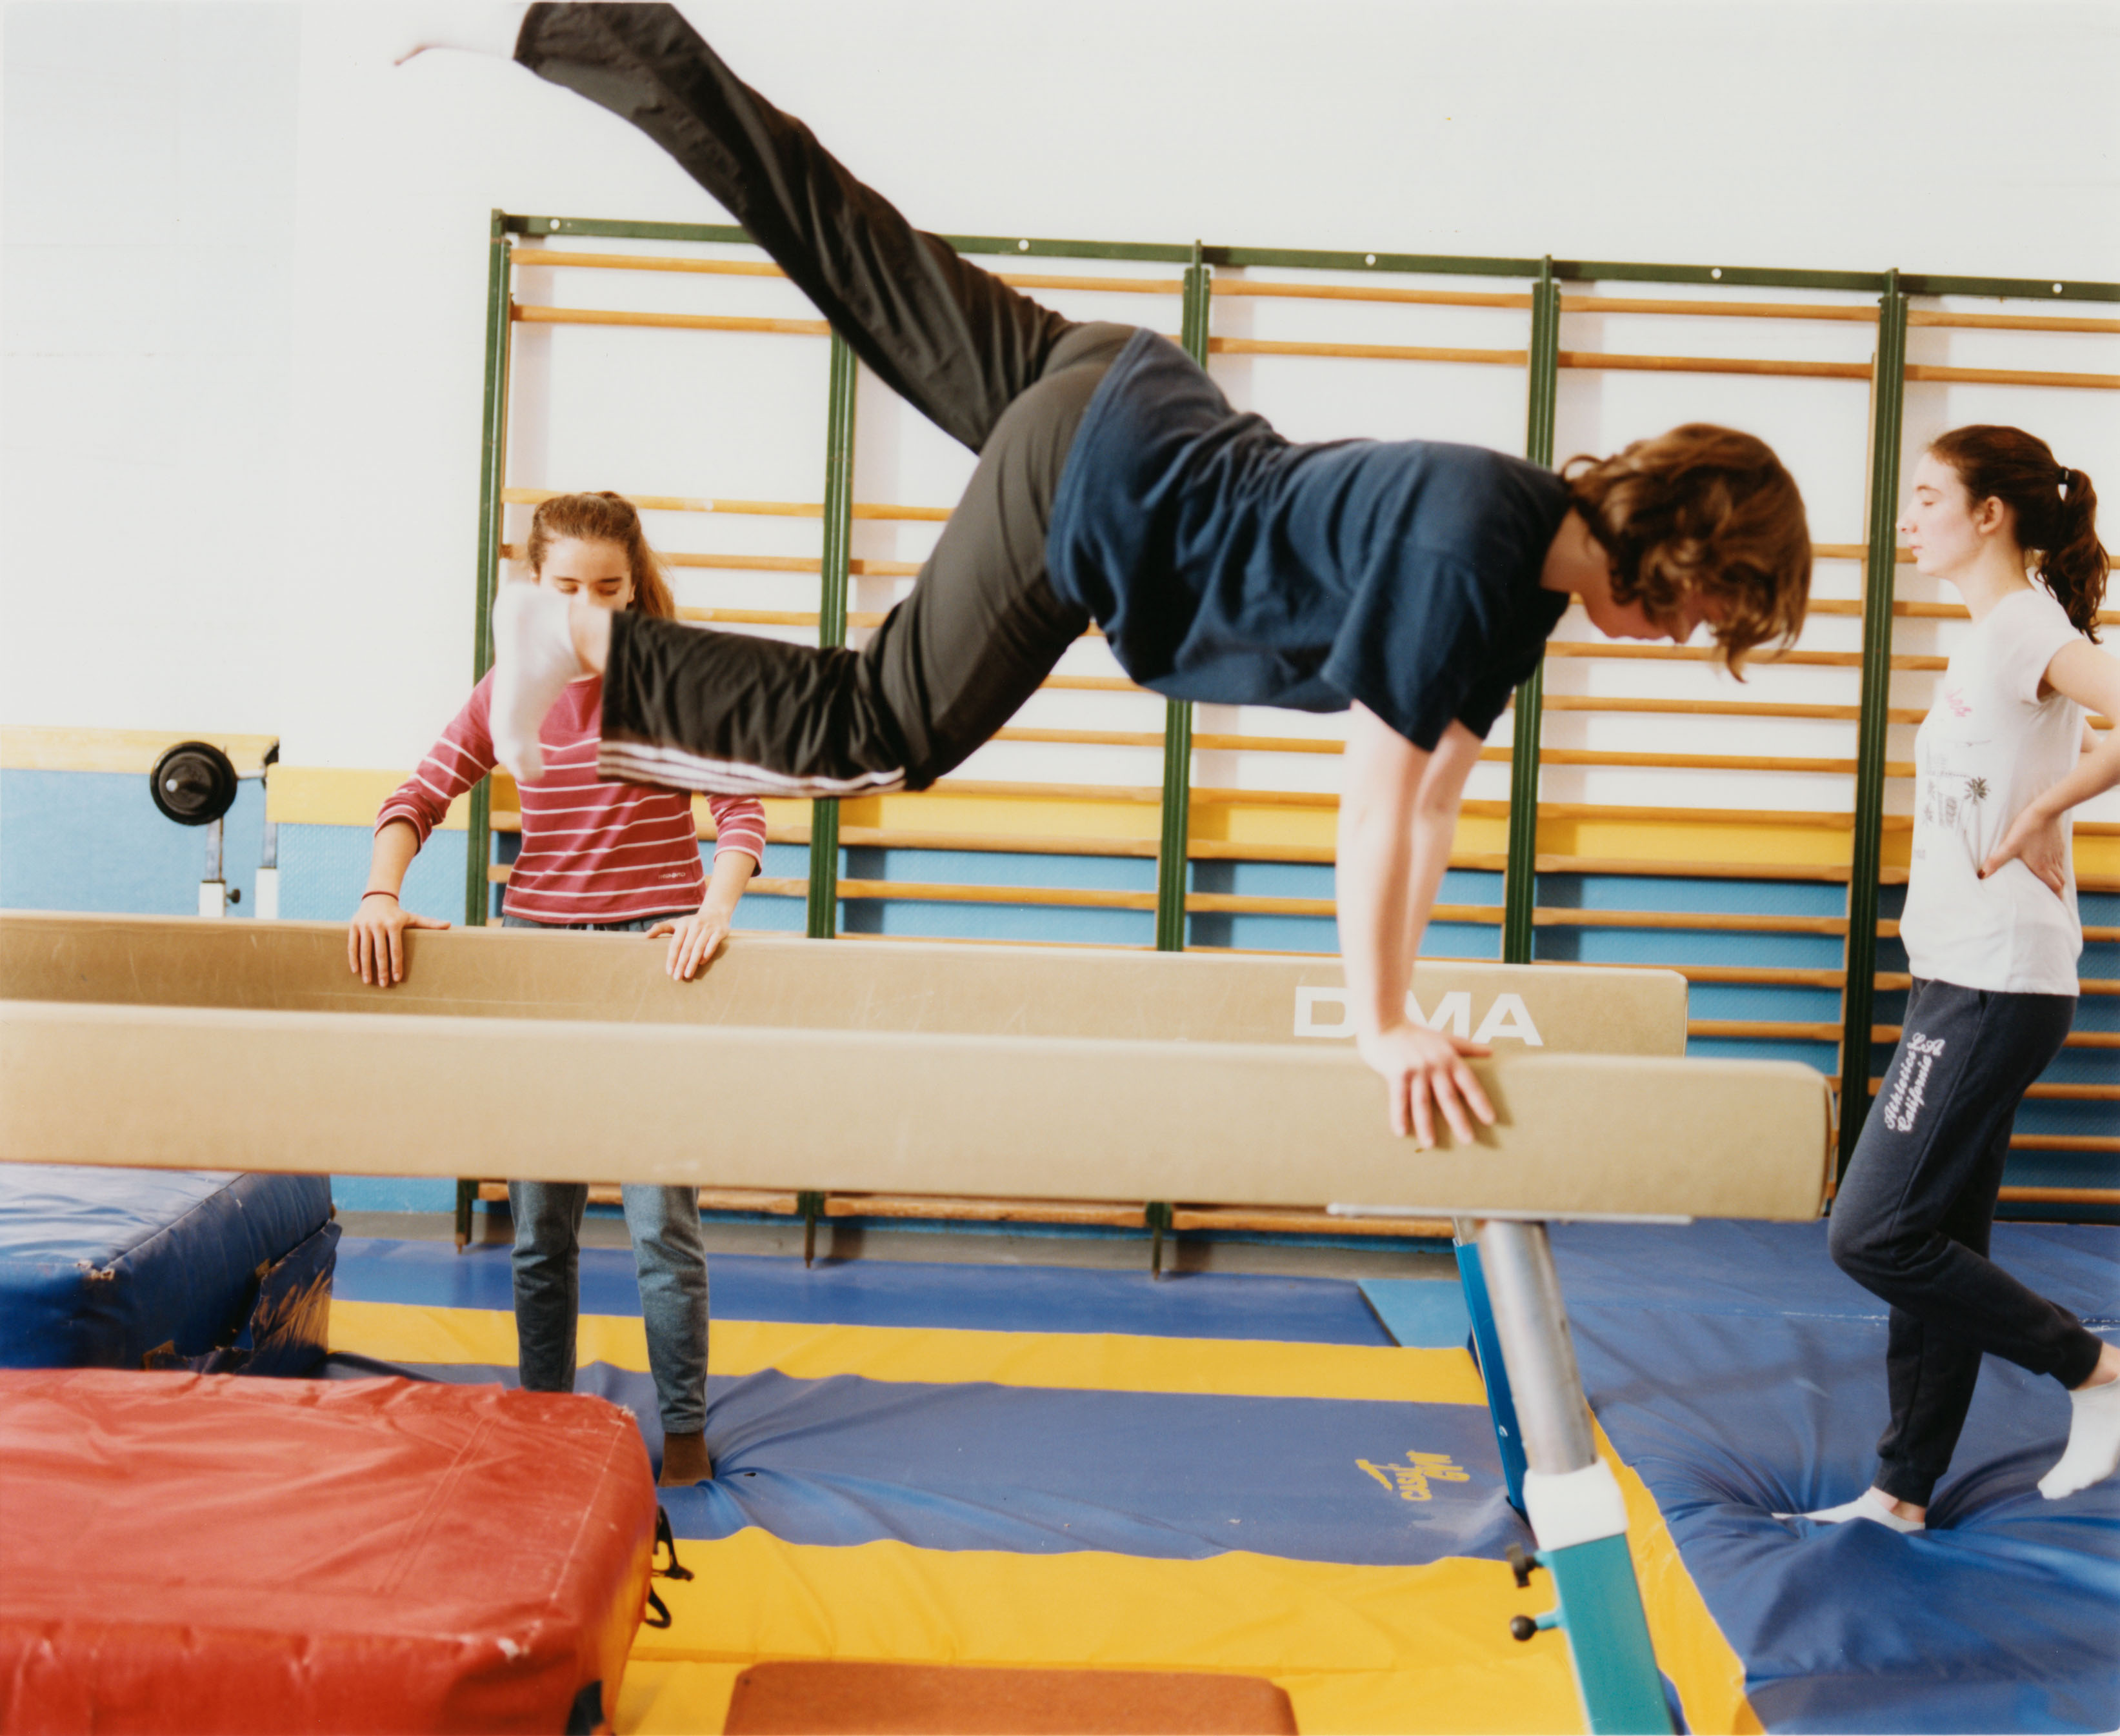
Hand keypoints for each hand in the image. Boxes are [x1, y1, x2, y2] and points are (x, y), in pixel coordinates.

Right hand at [347, 894, 449, 985]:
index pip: (396, 949)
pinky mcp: (353, 926)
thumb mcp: (413, 917)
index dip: (396, 965)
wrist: (377, 898)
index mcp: (394, 924)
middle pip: (380, 952)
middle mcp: (378, 924)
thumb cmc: (398, 914)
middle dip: (382, 970)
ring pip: (364, 950)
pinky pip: (352, 945)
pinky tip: (356, 971)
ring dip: (366, 968)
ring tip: (369, 982)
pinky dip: (353, 959)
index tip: (397, 979)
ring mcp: (364, 925)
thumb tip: (449, 925)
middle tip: (383, 985)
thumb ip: (430, 923)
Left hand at [649, 906, 733, 980]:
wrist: (715, 913)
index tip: (669, 971)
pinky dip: (706, 955)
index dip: (672, 958)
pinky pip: (712, 945)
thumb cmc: (691, 922)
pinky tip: (701, 964)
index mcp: (683, 924)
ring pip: (699, 948)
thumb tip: (646, 936)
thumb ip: (661, 928)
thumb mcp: (676, 922)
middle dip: (681, 964)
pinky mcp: (720, 931)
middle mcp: (695, 925)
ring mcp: (708, 928)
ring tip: (687, 975)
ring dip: (692, 963)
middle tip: (677, 978)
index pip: (675, 944)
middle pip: (686, 948)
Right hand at [1357, 1021, 1495, 1144]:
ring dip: (1426, 1124)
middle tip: (1467, 1139)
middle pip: (1448, 1097)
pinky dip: (1399, 1115)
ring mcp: (1415, 1069)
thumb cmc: (1415, 1033)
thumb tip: (1491, 1052)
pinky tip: (1400, 1132)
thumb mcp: (1445, 1038)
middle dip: (1458, 1119)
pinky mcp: (1396, 1073)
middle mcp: (1434, 1065)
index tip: (1490, 1120)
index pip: (1468, 1083)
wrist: (1385, 1022)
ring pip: (1422, 1101)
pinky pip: (1398, 1098)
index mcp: (1448, 1058)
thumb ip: (1468, 1047)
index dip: (1479, 1101)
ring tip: (1430, 1144)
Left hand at [1980, 804, 2068, 898]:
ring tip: (2050, 886)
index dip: (2055, 898)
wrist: (2046, 809)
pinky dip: (2057, 868)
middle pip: (2060, 882)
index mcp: (2043, 867)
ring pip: (2061, 872)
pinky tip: (2049, 865)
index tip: (2055, 908)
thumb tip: (1982, 874)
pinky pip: (2061, 860)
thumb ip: (1996, 860)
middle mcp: (2053, 863)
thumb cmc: (2027, 828)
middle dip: (2057, 892)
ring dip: (2057, 880)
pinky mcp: (2059, 844)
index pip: (2054, 888)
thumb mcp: (2009, 845)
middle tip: (2052, 900)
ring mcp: (2057, 853)